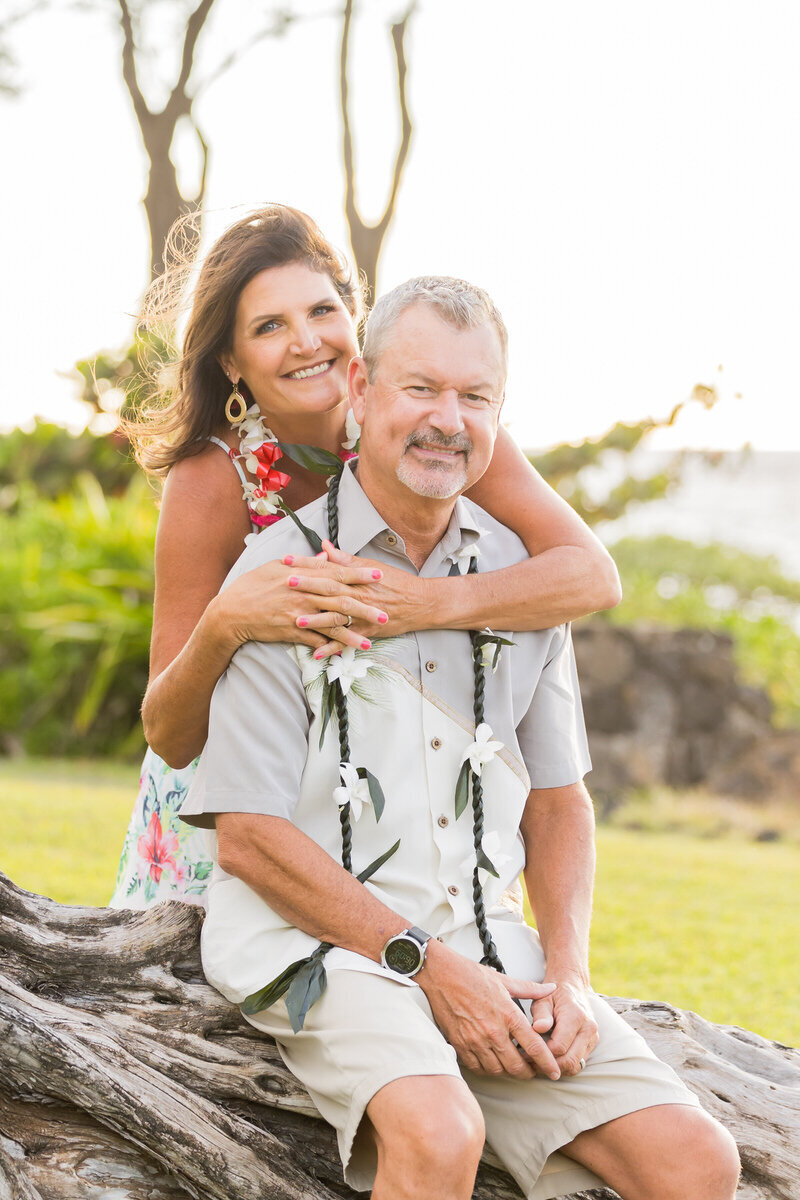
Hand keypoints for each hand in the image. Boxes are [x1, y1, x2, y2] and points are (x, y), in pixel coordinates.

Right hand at [212, 556, 388, 653]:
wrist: (231, 611)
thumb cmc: (253, 585)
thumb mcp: (277, 567)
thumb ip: (305, 563)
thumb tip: (325, 557)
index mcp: (302, 576)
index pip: (336, 573)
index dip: (358, 575)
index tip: (378, 575)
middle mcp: (303, 594)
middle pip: (340, 600)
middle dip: (365, 606)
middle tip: (385, 612)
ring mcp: (298, 614)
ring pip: (331, 623)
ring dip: (353, 632)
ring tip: (372, 639)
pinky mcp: (292, 632)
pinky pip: (316, 641)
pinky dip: (331, 646)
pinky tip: (345, 652)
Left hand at [283, 541, 428, 657]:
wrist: (420, 602)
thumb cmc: (395, 582)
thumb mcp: (370, 565)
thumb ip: (344, 558)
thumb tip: (324, 545)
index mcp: (356, 576)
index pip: (327, 567)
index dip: (306, 563)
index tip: (286, 560)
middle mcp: (358, 594)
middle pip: (329, 589)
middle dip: (306, 586)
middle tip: (284, 584)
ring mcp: (362, 614)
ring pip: (337, 616)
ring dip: (316, 619)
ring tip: (296, 620)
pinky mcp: (367, 631)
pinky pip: (347, 640)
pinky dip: (332, 647)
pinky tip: (317, 652)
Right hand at [417, 941, 561, 1080]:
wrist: (440, 974)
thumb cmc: (471, 975)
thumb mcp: (505, 980)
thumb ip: (531, 989)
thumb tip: (552, 988)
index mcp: (508, 1014)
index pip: (534, 1047)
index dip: (547, 1063)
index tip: (554, 1071)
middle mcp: (493, 1031)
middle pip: (517, 1066)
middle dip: (528, 1072)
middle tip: (533, 1070)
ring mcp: (474, 1040)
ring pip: (498, 1070)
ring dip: (508, 1071)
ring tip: (513, 1065)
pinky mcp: (459, 1045)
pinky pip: (477, 1068)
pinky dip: (488, 1069)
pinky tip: (492, 1062)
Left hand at [529, 976, 598, 1075]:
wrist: (571, 986)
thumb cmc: (553, 994)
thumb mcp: (542, 999)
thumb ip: (541, 1014)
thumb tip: (539, 1028)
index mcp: (576, 1015)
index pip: (559, 1047)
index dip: (541, 1053)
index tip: (525, 1052)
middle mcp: (588, 1028)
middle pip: (569, 1061)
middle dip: (548, 1066)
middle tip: (530, 1063)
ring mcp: (592, 1037)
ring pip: (575, 1066)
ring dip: (557, 1069)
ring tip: (539, 1061)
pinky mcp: (591, 1044)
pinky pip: (578, 1063)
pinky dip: (564, 1065)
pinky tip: (550, 1058)